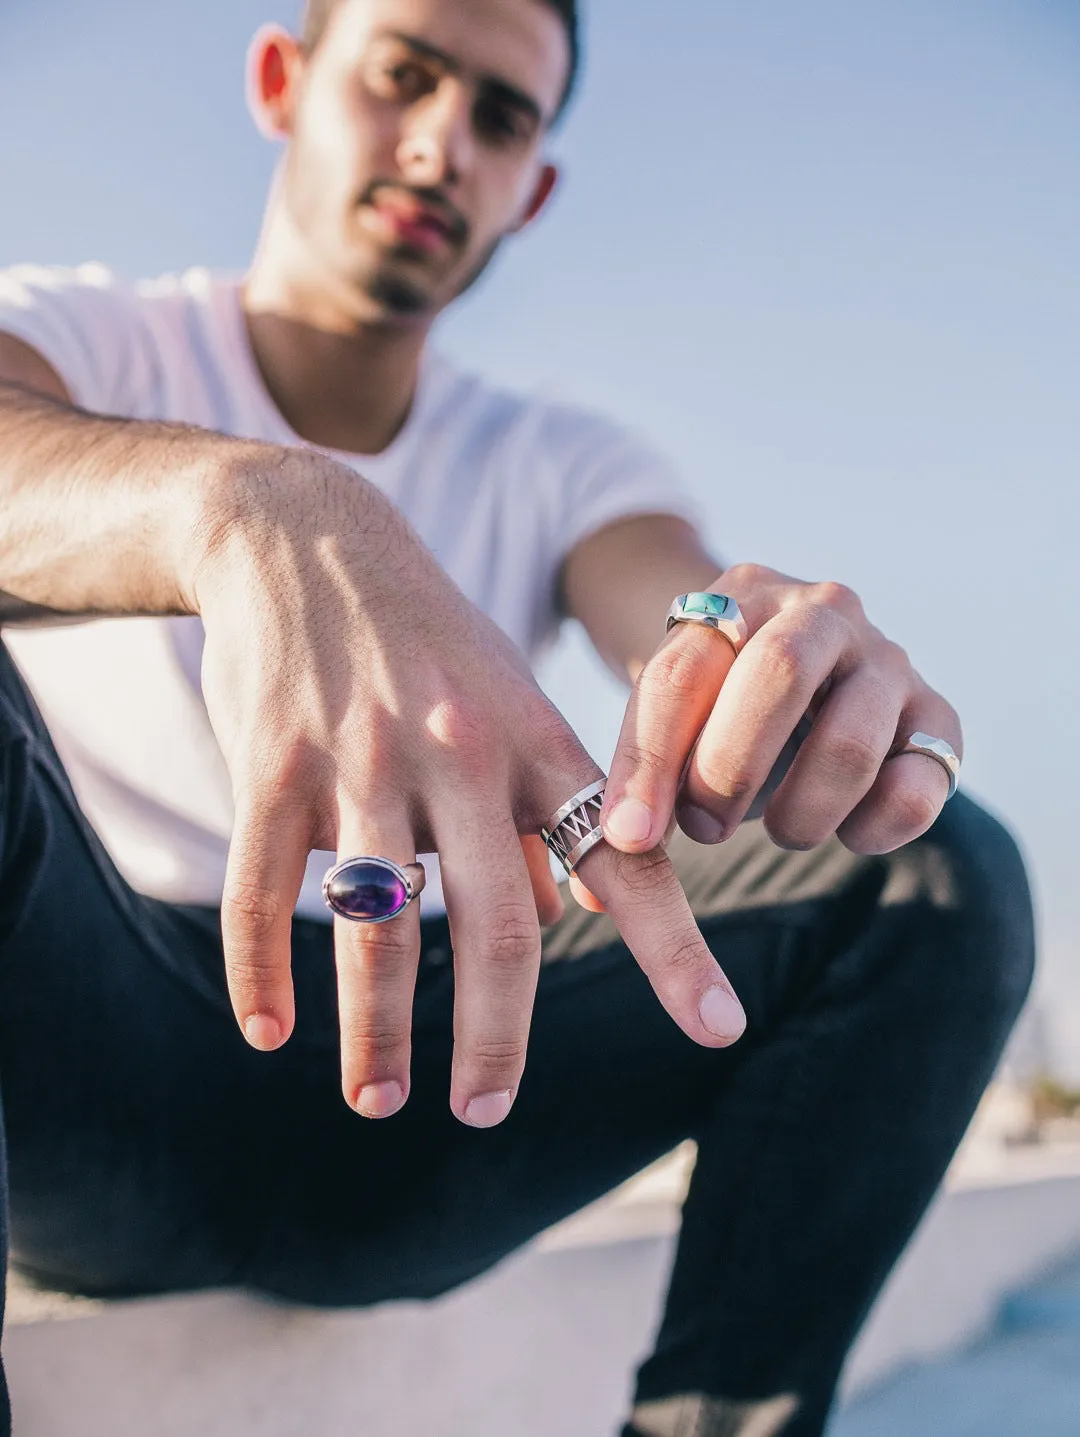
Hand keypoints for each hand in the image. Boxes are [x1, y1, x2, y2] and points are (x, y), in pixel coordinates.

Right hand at [190, 449, 746, 1126]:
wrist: (305, 538)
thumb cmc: (426, 639)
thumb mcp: (509, 701)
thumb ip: (544, 808)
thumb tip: (576, 916)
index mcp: (534, 743)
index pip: (622, 858)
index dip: (675, 948)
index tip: (720, 1028)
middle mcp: (461, 754)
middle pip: (499, 921)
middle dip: (497, 1034)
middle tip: (487, 1111)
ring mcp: (364, 759)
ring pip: (378, 924)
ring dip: (378, 1031)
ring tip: (380, 1103)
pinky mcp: (273, 764)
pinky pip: (262, 889)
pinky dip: (261, 973)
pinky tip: (270, 1034)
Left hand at [599, 563, 962, 858]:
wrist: (810, 677)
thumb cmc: (722, 709)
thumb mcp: (673, 725)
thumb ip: (636, 786)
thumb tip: (595, 881)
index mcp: (740, 597)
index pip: (682, 674)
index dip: (648, 763)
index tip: (627, 838)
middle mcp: (823, 611)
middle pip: (778, 675)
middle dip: (728, 770)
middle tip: (702, 830)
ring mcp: (889, 660)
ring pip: (849, 741)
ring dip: (798, 812)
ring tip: (775, 831)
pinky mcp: (939, 717)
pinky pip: (916, 786)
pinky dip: (872, 827)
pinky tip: (843, 831)